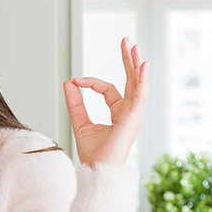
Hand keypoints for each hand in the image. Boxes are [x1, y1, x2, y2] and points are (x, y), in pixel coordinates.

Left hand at [62, 36, 149, 166]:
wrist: (97, 170)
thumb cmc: (93, 154)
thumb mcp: (80, 122)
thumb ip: (75, 103)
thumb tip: (69, 82)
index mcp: (120, 113)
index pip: (109, 89)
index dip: (92, 82)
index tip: (76, 80)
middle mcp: (130, 112)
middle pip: (131, 80)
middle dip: (129, 60)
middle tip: (126, 40)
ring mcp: (134, 115)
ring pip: (138, 84)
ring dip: (136, 64)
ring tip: (133, 46)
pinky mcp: (134, 119)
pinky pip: (140, 95)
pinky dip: (143, 80)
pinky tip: (143, 65)